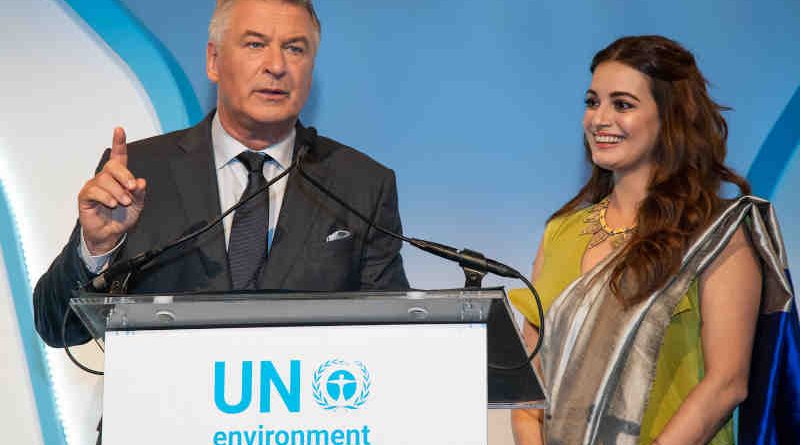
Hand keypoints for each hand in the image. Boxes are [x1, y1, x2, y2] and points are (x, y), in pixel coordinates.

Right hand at [78, 127, 146, 254]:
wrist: (111, 234)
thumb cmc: (122, 217)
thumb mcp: (137, 205)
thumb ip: (139, 193)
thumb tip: (141, 181)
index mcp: (118, 177)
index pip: (118, 157)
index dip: (119, 143)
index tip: (119, 130)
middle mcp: (105, 178)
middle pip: (112, 166)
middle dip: (124, 175)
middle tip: (132, 188)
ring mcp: (94, 186)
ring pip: (104, 180)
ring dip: (117, 191)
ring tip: (124, 202)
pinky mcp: (85, 197)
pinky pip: (94, 191)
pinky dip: (106, 197)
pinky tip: (112, 204)